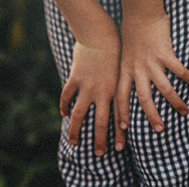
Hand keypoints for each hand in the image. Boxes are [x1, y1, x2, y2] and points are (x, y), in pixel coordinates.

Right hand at [59, 24, 120, 156]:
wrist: (100, 33)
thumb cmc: (115, 47)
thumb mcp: (123, 67)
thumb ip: (121, 82)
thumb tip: (124, 91)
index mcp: (116, 90)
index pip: (118, 117)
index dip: (119, 134)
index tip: (120, 148)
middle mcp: (102, 91)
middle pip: (100, 122)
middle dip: (100, 140)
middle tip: (99, 154)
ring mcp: (87, 86)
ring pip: (80, 114)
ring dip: (76, 130)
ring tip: (75, 142)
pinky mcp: (75, 78)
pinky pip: (67, 96)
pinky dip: (65, 106)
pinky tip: (64, 114)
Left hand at [116, 13, 188, 135]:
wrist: (139, 12)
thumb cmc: (131, 33)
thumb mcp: (124, 54)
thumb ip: (128, 70)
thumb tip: (131, 84)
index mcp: (125, 69)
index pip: (120, 96)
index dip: (121, 113)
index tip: (123, 129)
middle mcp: (137, 69)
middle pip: (143, 98)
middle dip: (151, 116)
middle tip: (160, 130)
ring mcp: (151, 62)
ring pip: (164, 88)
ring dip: (175, 102)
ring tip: (185, 112)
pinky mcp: (165, 53)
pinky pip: (178, 70)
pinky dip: (188, 78)